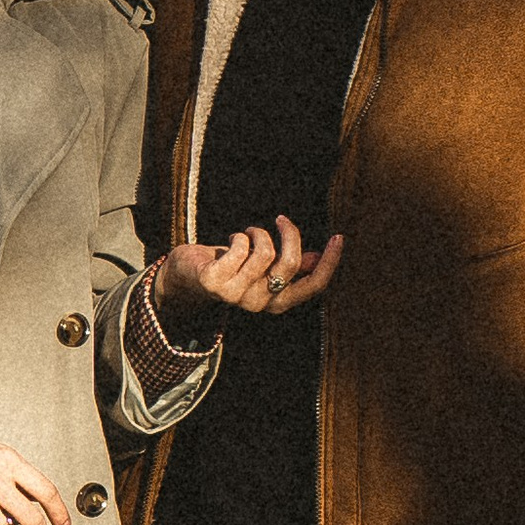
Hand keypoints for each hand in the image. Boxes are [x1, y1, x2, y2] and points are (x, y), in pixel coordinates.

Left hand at [153, 215, 343, 339]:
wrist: (185, 277)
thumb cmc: (229, 268)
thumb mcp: (262, 267)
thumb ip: (290, 266)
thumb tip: (318, 257)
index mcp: (276, 301)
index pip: (313, 286)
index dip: (330, 262)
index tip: (338, 237)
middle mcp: (259, 303)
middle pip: (290, 264)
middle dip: (290, 234)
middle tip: (282, 220)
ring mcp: (236, 296)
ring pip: (264, 252)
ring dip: (257, 234)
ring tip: (246, 235)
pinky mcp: (215, 283)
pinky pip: (240, 248)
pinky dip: (239, 237)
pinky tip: (231, 241)